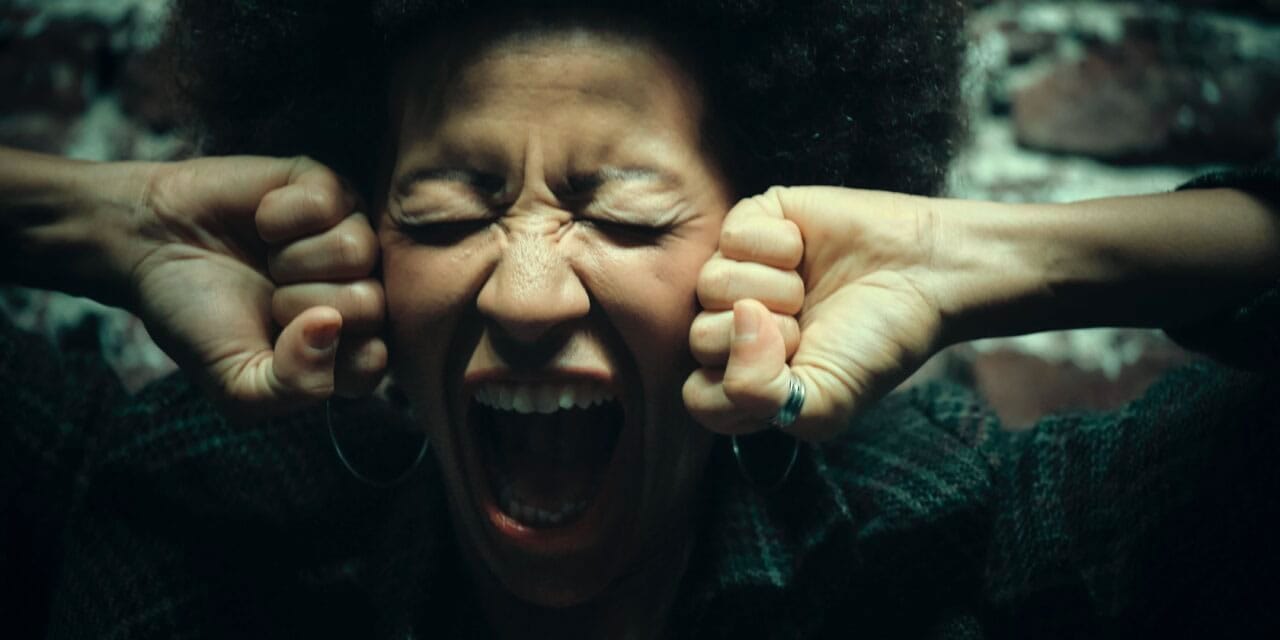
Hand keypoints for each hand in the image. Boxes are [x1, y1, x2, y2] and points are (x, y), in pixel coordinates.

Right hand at [128, 156, 384, 417]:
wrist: (149, 246)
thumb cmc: (198, 316)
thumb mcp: (237, 384)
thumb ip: (295, 385)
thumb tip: (332, 326)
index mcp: (347, 343)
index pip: (373, 362)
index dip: (321, 356)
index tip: (278, 341)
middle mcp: (359, 288)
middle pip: (370, 305)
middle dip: (302, 304)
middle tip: (268, 295)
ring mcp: (348, 236)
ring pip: (358, 251)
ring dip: (293, 259)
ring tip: (268, 258)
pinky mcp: (330, 189)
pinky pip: (330, 202)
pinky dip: (280, 217)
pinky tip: (262, 222)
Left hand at [684, 186, 949, 439]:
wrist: (926, 274)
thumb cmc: (878, 342)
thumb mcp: (824, 401)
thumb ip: (760, 395)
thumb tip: (734, 321)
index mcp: (749, 376)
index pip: (700, 397)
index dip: (743, 384)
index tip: (794, 367)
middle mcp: (735, 326)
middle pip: (701, 339)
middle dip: (764, 335)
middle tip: (809, 324)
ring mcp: (740, 273)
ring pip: (710, 285)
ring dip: (774, 288)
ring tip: (808, 288)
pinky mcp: (752, 224)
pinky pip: (731, 236)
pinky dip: (776, 245)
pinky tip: (804, 250)